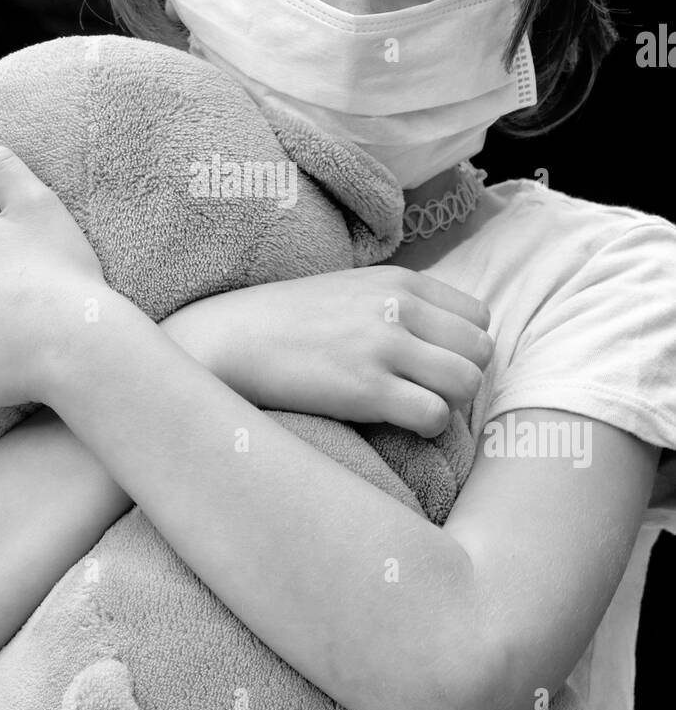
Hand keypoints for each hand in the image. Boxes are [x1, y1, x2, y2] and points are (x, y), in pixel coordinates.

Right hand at [163, 267, 492, 436]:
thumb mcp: (352, 290)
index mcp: (400, 281)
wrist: (227, 339)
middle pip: (481, 351)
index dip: (464, 349)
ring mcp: (384, 347)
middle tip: (427, 394)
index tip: (436, 367)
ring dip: (447, 405)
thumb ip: (400, 304)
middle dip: (462, 379)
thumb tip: (445, 338)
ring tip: (411, 410)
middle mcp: (399, 307)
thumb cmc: (287, 322)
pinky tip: (393, 424)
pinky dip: (425, 429)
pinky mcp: (366, 389)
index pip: (480, 317)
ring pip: (467, 384)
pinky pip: (435, 417)